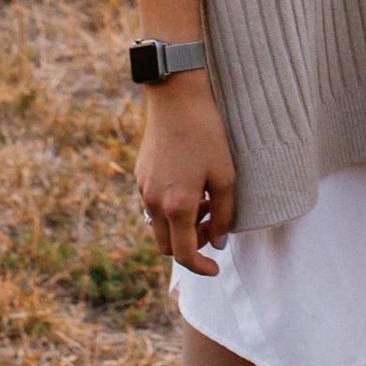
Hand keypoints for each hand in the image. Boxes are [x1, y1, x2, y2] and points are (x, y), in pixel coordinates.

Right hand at [136, 73, 235, 274]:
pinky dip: (171, 209)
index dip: (200, 267)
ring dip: (181, 226)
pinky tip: (191, 186)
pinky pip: (153, 205)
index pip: (184, 254)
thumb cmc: (206, 134)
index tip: (215, 268)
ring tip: (206, 202)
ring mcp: (143, 188)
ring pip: (159, 225)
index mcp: (176, 206)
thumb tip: (218, 242)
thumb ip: (223, 214)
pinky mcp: (140, 175)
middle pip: (166, 245)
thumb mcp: (225, 175)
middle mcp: (154, 202)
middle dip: (189, 246)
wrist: (177, 97)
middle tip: (212, 227)